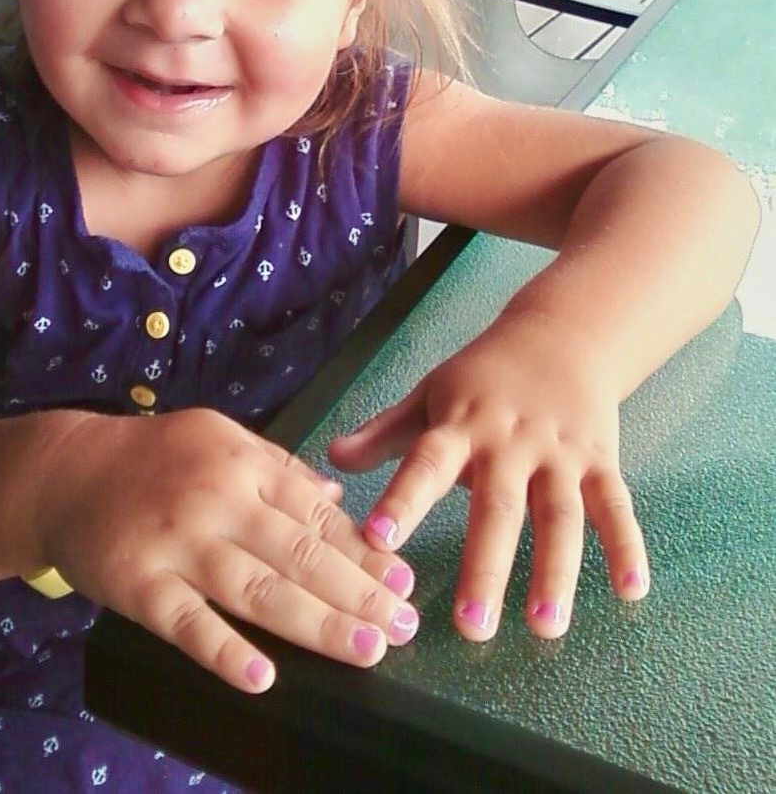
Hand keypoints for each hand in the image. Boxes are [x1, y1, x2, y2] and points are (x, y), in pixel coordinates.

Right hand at [33, 408, 420, 690]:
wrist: (65, 472)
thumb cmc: (154, 457)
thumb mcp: (221, 439)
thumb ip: (279, 468)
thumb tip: (339, 496)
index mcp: (243, 462)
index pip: (316, 510)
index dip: (365, 548)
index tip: (405, 578)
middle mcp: (217, 499)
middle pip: (300, 552)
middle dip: (360, 591)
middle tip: (404, 623)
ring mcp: (178, 544)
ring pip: (258, 590)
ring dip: (318, 624)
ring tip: (367, 648)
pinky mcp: (138, 585)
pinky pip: (188, 624)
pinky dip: (226, 652)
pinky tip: (265, 678)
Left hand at [328, 324, 648, 641]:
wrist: (561, 334)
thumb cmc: (484, 376)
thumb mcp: (430, 394)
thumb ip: (385, 432)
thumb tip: (331, 457)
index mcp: (461, 428)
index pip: (425, 465)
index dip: (401, 501)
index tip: (377, 540)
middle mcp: (510, 444)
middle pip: (498, 509)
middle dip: (484, 569)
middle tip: (469, 629)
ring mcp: (559, 454)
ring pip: (560, 517)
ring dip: (556, 572)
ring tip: (545, 627)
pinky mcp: (600, 460)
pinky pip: (616, 506)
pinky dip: (627, 545)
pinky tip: (632, 591)